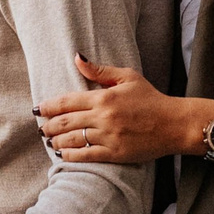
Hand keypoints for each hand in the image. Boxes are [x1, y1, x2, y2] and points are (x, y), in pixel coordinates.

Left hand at [37, 55, 191, 164]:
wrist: (175, 124)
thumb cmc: (151, 99)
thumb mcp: (127, 77)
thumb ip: (100, 70)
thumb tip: (76, 58)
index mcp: (104, 97)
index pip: (66, 102)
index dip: (48, 106)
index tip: (38, 109)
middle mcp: (103, 117)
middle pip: (65, 122)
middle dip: (48, 126)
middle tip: (41, 128)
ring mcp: (108, 137)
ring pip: (72, 140)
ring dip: (56, 141)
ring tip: (49, 141)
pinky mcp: (115, 153)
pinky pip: (86, 156)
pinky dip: (70, 156)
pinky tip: (62, 154)